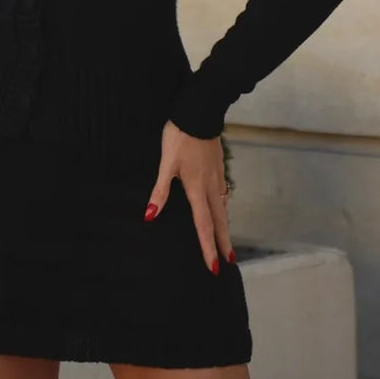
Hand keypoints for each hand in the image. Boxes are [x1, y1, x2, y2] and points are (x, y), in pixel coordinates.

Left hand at [143, 120, 235, 274]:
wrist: (199, 112)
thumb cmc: (180, 136)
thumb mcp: (165, 163)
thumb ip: (160, 191)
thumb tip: (150, 216)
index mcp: (197, 188)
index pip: (203, 225)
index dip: (208, 247)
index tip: (214, 266)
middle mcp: (211, 186)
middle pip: (219, 221)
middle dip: (223, 242)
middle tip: (229, 263)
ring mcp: (217, 176)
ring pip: (223, 208)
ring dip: (225, 227)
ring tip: (226, 242)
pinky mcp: (218, 167)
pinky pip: (223, 195)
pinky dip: (224, 209)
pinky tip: (222, 209)